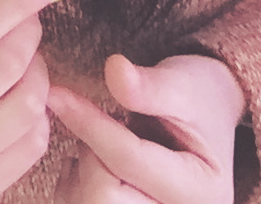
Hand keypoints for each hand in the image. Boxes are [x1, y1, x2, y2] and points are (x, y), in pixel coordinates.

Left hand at [49, 53, 245, 203]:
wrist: (204, 123)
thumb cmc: (195, 100)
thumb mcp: (182, 85)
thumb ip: (149, 85)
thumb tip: (115, 69)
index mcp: (200, 191)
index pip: (127, 159)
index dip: (88, 122)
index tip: (56, 92)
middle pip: (103, 197)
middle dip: (89, 153)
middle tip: (102, 125)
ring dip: (81, 169)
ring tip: (104, 145)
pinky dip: (75, 184)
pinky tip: (96, 164)